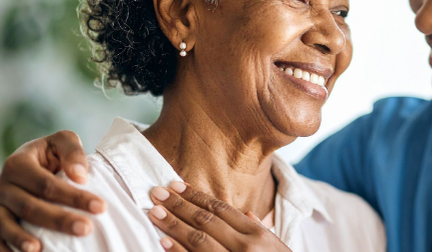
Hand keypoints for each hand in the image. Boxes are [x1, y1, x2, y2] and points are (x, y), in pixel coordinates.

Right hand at [0, 131, 105, 251]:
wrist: (34, 163)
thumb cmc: (53, 153)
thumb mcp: (63, 141)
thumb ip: (72, 152)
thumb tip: (80, 177)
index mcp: (17, 163)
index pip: (46, 184)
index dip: (73, 196)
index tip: (100, 207)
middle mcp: (2, 185)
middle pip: (29, 207)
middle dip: (59, 220)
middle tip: (86, 229)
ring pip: (6, 225)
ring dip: (22, 240)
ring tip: (41, 250)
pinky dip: (4, 250)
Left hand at [148, 182, 290, 251]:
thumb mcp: (277, 247)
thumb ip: (259, 230)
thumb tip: (246, 214)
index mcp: (257, 234)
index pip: (221, 209)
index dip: (196, 195)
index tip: (176, 185)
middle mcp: (244, 246)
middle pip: (206, 220)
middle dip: (179, 205)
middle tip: (157, 193)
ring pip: (198, 239)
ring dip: (173, 224)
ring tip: (155, 212)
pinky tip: (163, 242)